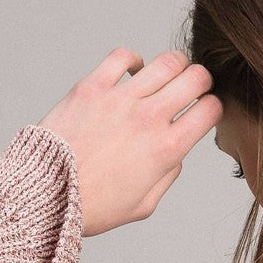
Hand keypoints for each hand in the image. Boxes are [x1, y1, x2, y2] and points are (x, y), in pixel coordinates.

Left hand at [38, 47, 222, 237]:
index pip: (210, 110)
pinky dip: (134, 60)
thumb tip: (176, 152)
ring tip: (167, 77)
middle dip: (201, 81)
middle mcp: (148, 119)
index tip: (205, 112)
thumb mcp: (143, 206)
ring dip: (175, 67)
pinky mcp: (93, 86)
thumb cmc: (93, 206)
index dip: (214, 109)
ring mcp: (120, 99)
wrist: (48, 194)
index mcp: (166, 150)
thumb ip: (168, 176)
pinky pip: (123, 56)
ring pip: (167, 61)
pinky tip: (133, 73)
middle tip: (192, 89)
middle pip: (196, 77)